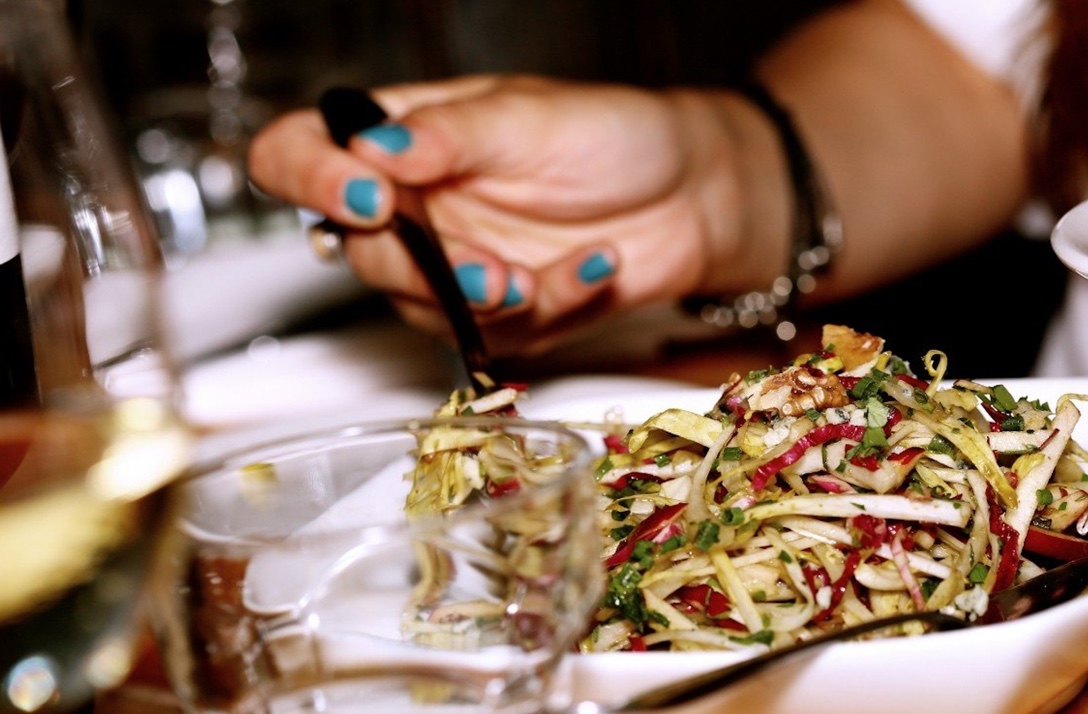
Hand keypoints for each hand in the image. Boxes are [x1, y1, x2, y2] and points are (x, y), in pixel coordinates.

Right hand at [248, 75, 786, 354]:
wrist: (695, 193)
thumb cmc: (614, 135)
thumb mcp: (529, 117)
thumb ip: (449, 135)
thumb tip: (370, 146)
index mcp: (400, 137)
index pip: (298, 153)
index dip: (310, 179)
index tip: (365, 196)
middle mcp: (412, 205)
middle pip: (353, 250)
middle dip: (413, 265)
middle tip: (481, 263)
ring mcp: (451, 265)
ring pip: (419, 308)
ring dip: (480, 299)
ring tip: (535, 274)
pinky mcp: (501, 315)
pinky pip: (496, 334)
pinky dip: (551, 304)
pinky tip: (598, 263)